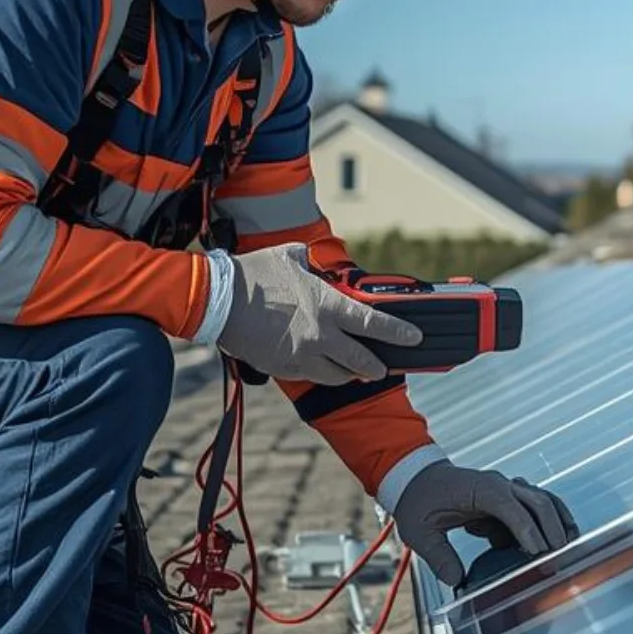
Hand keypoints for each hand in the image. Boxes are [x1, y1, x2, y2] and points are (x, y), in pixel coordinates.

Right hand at [217, 243, 422, 383]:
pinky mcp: (285, 368)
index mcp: (328, 306)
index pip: (374, 324)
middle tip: (381, 367)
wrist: (219, 301)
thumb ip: (310, 263)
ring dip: (348, 373)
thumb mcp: (289, 257)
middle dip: (376, 366)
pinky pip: (311, 376)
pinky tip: (320, 367)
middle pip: (362, 361)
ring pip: (338, 375)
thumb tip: (314, 263)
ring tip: (352, 371)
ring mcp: (303, 356)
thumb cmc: (254, 275)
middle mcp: (322, 335)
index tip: (414, 339)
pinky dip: (320, 373)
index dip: (398, 333)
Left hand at [392, 460, 579, 588]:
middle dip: (551, 528)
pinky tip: (555, 543)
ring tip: (569, 546)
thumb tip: (456, 581)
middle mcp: (498, 485)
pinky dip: (549, 523)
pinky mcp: (508, 500)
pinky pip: (534, 509)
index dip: (526, 528)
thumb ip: (439, 557)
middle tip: (557, 556)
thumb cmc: (418, 500)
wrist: (417, 479)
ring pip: (542, 501)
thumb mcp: (420, 531)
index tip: (537, 551)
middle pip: (535, 500)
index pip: (509, 506)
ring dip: (558, 521)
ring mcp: (506, 490)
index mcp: (477, 488)